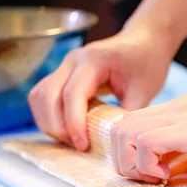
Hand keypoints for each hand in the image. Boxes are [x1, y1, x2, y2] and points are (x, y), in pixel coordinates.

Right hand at [28, 27, 176, 150]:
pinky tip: (68, 130)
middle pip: (47, 95)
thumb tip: (113, 143)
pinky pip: (43, 97)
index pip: (72, 93)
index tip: (82, 145)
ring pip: (39, 97)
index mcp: (94, 59)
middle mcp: (73, 60)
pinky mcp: (62, 75)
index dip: (74, 123)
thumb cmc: (147, 62)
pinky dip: (49, 116)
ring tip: (72, 140)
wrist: (144, 41)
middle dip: (57, 126)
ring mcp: (64, 66)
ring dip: (49, 122)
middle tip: (78, 146)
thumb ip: (127, 116)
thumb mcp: (144, 90)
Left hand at [109, 70, 186, 180]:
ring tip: (157, 176)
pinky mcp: (183, 128)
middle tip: (149, 177)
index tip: (152, 173)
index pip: (132, 128)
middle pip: (117, 130)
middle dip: (124, 161)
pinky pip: (144, 144)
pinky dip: (148, 164)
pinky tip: (169, 173)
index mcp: (176, 115)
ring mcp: (174, 118)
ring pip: (122, 134)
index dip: (131, 153)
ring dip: (132, 163)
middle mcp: (168, 113)